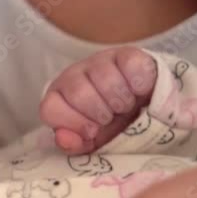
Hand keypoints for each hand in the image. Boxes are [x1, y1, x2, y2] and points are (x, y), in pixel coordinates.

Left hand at [40, 46, 157, 153]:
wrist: (147, 108)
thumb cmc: (112, 125)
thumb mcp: (92, 142)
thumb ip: (73, 144)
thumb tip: (62, 137)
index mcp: (59, 97)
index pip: (49, 109)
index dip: (73, 123)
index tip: (93, 131)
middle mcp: (73, 75)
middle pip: (78, 94)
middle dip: (100, 113)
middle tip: (112, 117)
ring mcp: (99, 60)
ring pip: (106, 80)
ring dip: (121, 101)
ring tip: (126, 106)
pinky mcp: (126, 53)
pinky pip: (131, 66)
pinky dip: (139, 85)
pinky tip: (139, 91)